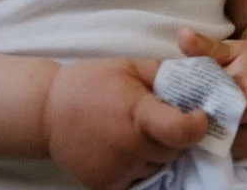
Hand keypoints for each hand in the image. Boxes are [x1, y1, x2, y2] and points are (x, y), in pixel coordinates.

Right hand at [44, 58, 208, 189]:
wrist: (47, 110)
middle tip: (159, 118)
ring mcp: (118, 171)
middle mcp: (130, 148)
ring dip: (156, 152)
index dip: (198, 126)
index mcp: (137, 114)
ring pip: (158, 167)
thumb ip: (165, 75)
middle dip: (174, 136)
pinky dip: (138, 165)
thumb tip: (200, 80)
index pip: (181, 132)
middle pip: (175, 150)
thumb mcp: (130, 67)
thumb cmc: (92, 82)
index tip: (200, 117)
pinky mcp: (107, 186)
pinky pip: (139, 179)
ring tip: (135, 132)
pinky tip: (123, 146)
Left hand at [176, 29, 246, 160]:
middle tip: (188, 118)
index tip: (196, 100)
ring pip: (236, 152)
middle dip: (211, 130)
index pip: (244, 107)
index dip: (219, 107)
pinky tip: (204, 137)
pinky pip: (237, 159)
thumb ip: (206, 47)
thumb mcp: (232, 49)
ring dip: (213, 143)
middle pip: (237, 137)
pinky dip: (220, 151)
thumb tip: (182, 35)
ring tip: (193, 128)